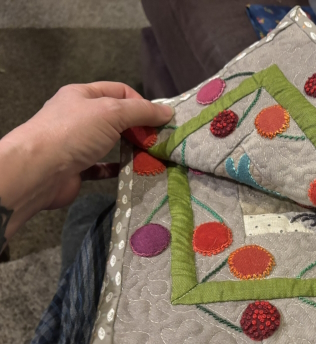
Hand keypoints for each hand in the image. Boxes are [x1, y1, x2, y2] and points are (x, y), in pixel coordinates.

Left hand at [0, 81, 173, 245]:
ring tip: (150, 156)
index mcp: (82, 95)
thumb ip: (142, 111)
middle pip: (117, 118)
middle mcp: (79, 116)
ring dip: (130, 148)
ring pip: (111, 142)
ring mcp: (77, 143)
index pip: (119, 91)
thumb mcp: (112, 112)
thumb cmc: (73, 133)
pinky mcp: (77, 167)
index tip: (157, 120)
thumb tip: (168, 111)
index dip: (141, 103)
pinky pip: (102, 166)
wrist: (38, 171)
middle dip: (138, 127)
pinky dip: (118, 168)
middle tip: (158, 140)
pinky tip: (132, 171)